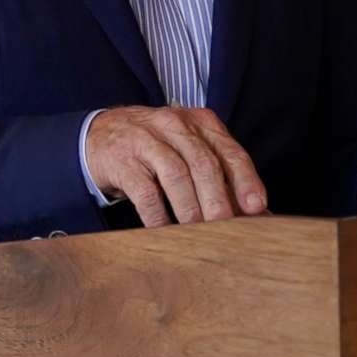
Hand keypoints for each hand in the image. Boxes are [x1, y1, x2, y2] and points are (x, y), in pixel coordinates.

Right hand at [85, 105, 267, 225]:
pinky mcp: (122, 160)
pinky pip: (145, 191)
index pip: (230, 152)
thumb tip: (257, 215)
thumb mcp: (188, 151)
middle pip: (204, 164)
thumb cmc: (155, 148)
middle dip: (219, 200)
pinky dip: (157, 215)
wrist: (99, 134)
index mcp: (200, 123)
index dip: (246, 181)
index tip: (257, 207)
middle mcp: (175, 126)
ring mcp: (146, 140)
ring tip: (198, 233)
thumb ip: (219, 176)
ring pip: (176, 175)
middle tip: (227, 228)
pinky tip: (164, 232)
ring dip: (190, 208)